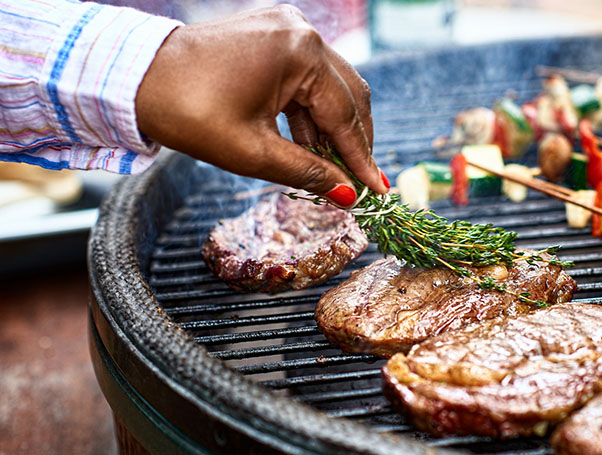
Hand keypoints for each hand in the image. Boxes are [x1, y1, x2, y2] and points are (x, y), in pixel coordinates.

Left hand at [135, 5, 387, 204]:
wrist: (135, 79)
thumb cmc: (187, 111)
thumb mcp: (252, 152)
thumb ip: (307, 172)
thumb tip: (346, 194)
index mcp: (300, 53)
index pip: (345, 114)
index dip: (362, 158)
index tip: (378, 189)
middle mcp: (301, 31)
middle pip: (349, 94)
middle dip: (355, 141)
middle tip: (361, 182)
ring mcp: (287, 27)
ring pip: (329, 86)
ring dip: (332, 129)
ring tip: (332, 170)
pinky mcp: (272, 33)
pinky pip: (306, 76)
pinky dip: (310, 111)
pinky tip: (310, 144)